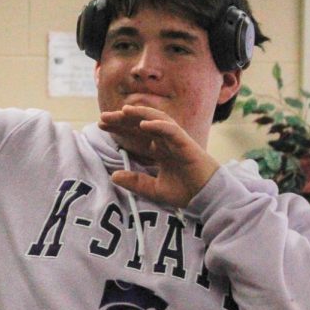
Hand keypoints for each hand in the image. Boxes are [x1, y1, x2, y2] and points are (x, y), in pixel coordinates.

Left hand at [99, 103, 218, 207]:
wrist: (207, 198)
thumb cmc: (186, 191)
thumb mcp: (154, 189)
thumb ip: (135, 182)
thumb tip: (113, 176)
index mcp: (159, 149)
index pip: (136, 134)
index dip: (119, 128)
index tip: (101, 125)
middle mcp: (166, 141)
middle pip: (142, 124)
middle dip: (123, 119)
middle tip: (103, 117)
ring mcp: (177, 140)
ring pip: (158, 120)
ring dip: (141, 114)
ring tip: (124, 111)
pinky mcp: (187, 144)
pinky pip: (172, 130)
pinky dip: (159, 126)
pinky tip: (144, 124)